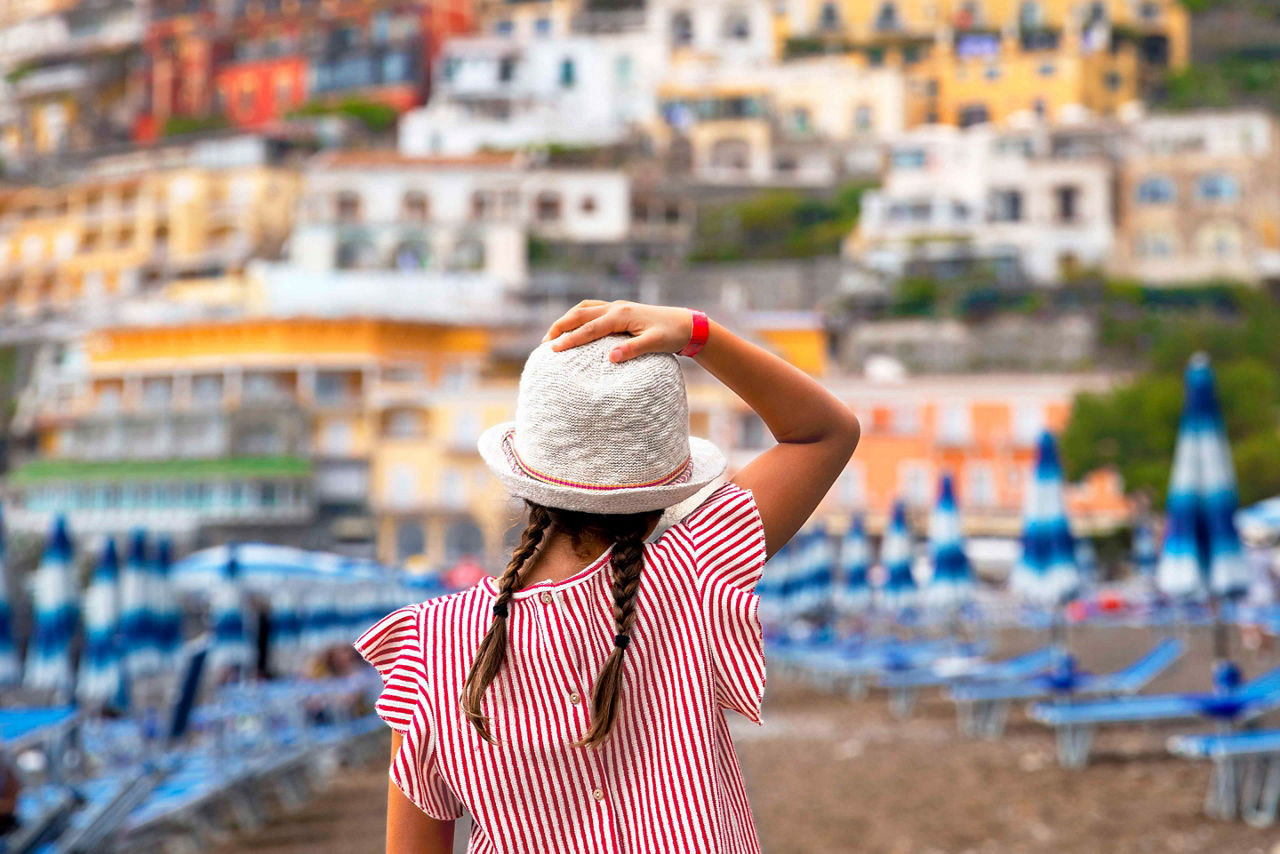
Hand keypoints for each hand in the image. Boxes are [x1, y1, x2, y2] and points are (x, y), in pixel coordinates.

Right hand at [541, 301, 693, 361]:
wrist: (685, 323)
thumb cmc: (671, 334)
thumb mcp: (655, 343)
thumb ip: (633, 349)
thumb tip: (611, 357)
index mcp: (621, 315)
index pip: (589, 328)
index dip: (570, 339)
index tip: (553, 350)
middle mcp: (615, 307)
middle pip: (579, 314)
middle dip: (560, 327)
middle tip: (544, 344)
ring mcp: (616, 307)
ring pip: (583, 309)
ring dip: (566, 320)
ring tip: (552, 336)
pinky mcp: (619, 311)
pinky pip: (592, 310)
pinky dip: (578, 316)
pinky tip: (573, 327)